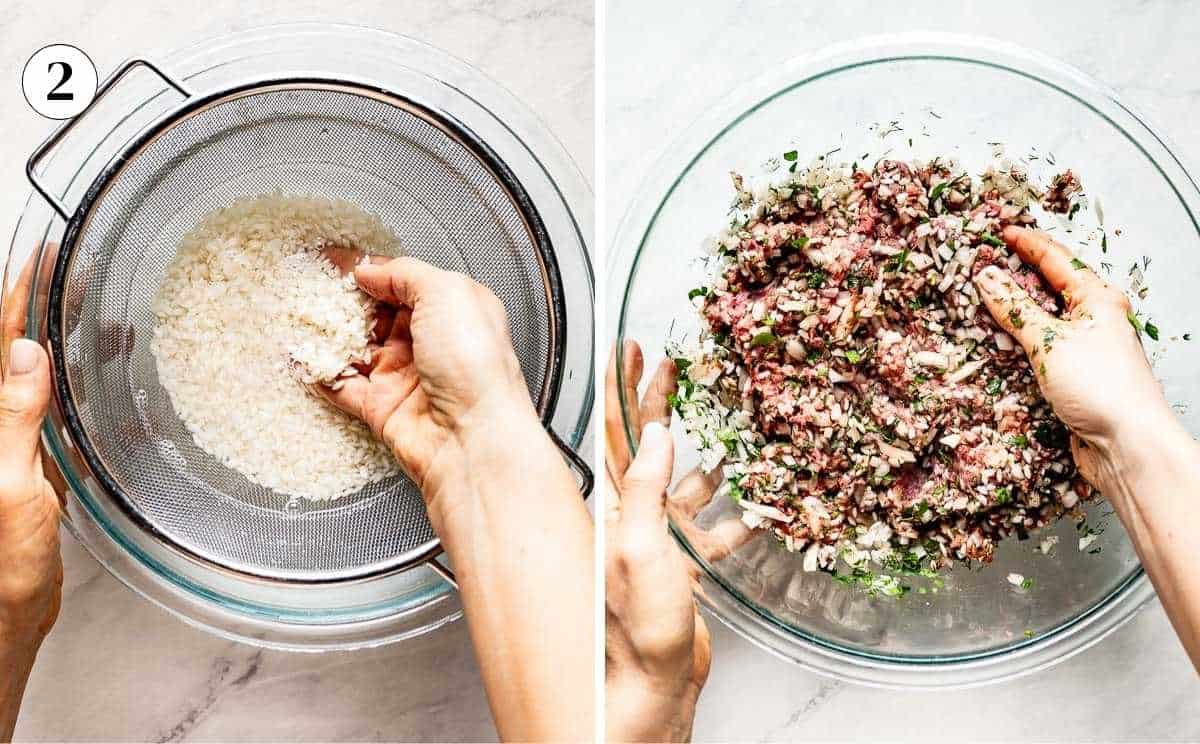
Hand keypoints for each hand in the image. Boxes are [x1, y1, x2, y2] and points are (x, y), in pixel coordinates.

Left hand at [0, 255, 62, 645]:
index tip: (38, 254)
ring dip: (59, 336)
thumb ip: (10, 418)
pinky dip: (70, 374)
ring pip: (29, 370)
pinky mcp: (20, 455)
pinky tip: (95, 366)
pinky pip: (45, 400)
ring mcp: (2, 437)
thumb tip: (22, 352)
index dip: (14, 294)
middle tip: (74, 268)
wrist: (4, 611)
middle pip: (7, 348)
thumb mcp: (8, 488)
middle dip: (40, 304)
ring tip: (95, 307)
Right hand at [317, 256, 534, 500]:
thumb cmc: (475, 364)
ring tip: (296, 314)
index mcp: (453, 310)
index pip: (403, 281)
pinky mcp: (383, 407)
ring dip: (327, 333)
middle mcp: (430, 342)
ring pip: (356, 348)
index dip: (369, 268)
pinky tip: (299, 356)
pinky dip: (319, 372)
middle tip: (309, 283)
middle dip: (342, 299)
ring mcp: (404, 375)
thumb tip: (372, 270)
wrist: (473, 437)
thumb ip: (406, 273)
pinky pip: (343, 386)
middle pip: (376, 313)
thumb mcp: (447, 293)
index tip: (334, 258)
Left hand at [605, 341, 751, 742]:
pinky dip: (733, 521)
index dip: (622, 387)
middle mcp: (630, 519)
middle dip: (660, 405)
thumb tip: (657, 436)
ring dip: (703, 458)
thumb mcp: (638, 549)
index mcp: (613, 506)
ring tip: (725, 428)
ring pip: (683, 488)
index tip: (628, 348)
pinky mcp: (680, 572)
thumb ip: (647, 491)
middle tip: (675, 367)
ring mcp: (656, 545)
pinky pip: (710, 536)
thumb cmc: (632, 632)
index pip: (615, 431)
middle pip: (648, 448)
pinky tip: (754, 511)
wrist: (643, 693)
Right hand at [973, 226, 1168, 487]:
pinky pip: (1040, 348)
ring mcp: (1085, 348)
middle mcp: (1094, 319)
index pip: (1056, 260)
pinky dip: (1018, 341)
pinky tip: (997, 342)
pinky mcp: (1074, 375)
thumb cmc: (1100, 386)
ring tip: (982, 298)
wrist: (1128, 444)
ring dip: (1013, 310)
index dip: (1027, 243)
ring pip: (1043, 318)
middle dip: (1017, 274)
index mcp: (1097, 299)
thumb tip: (986, 276)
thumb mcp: (1050, 341)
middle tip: (984, 261)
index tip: (1000, 231)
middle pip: (1050, 287)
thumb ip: (1014, 309)